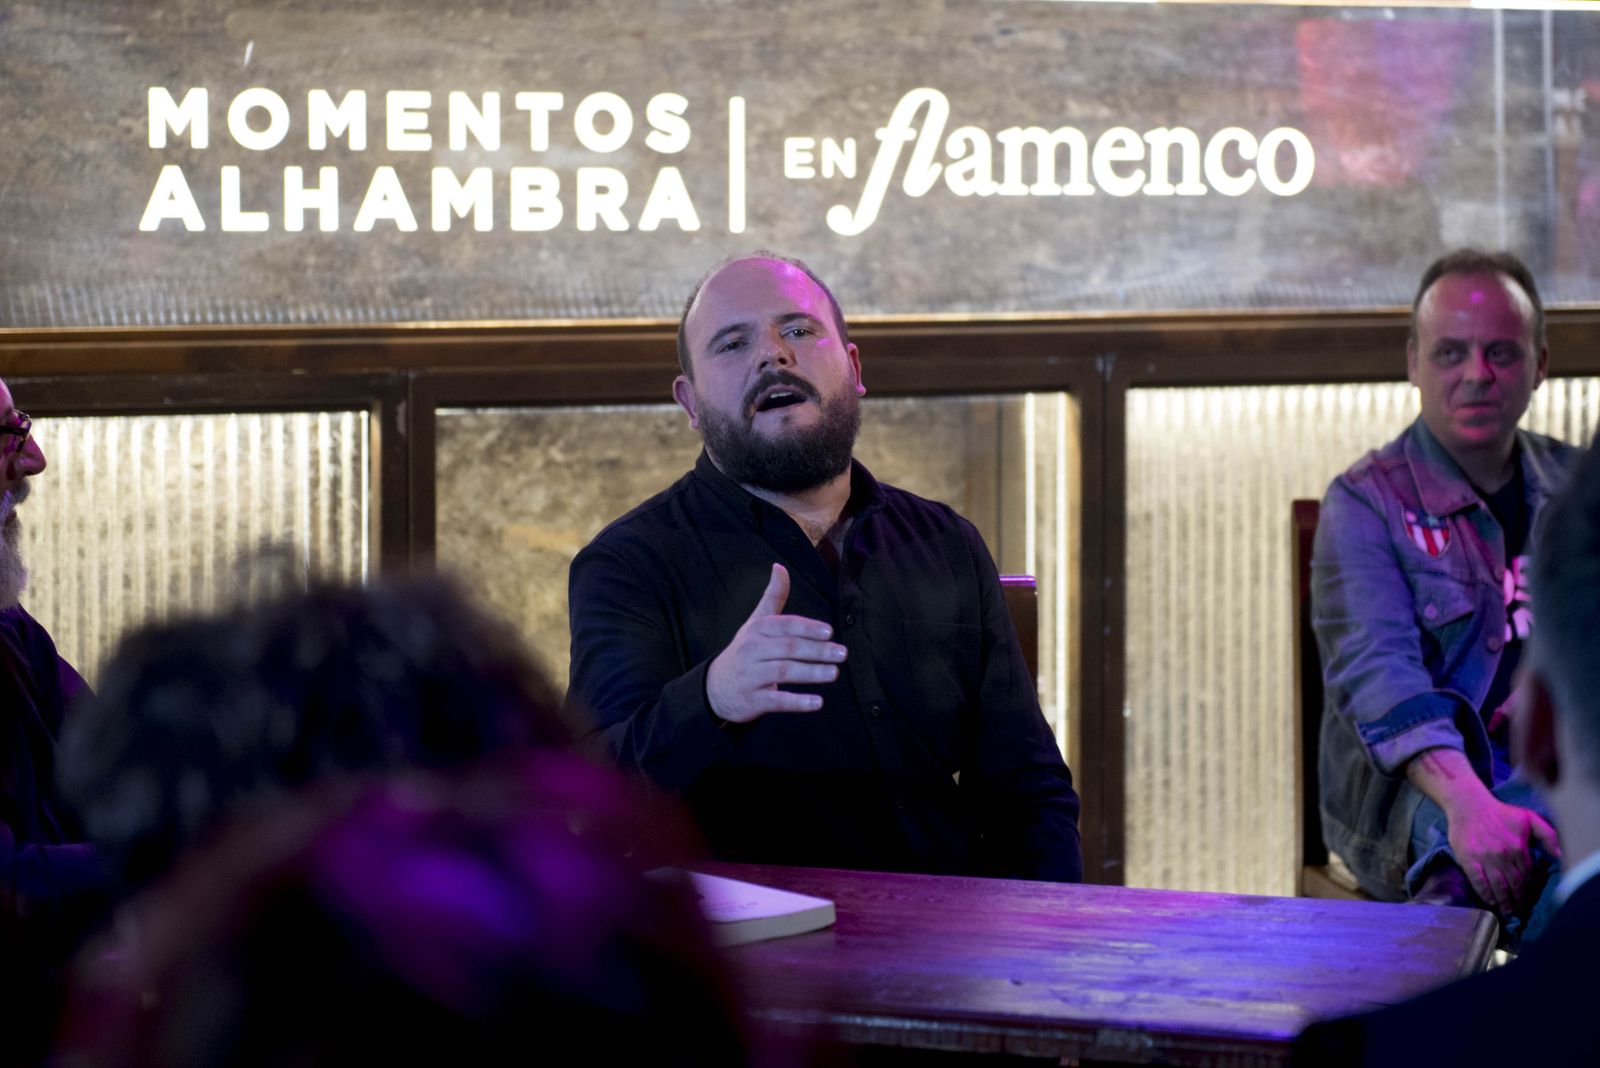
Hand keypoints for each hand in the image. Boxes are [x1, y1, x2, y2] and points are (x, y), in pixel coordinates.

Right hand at [706, 563, 846, 723]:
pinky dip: (797, 702)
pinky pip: (776, 700)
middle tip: (842, 654)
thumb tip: (780, 567)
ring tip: (834, 673)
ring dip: (810, 673)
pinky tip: (817, 702)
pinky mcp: (753, 700)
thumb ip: (773, 596)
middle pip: (788, 648)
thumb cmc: (745, 650)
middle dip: (817, 651)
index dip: (806, 628)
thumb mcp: (756, 622)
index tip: (829, 632)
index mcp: (757, 629)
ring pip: (783, 672)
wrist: (715, 686)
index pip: (784, 625)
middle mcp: (752, 650)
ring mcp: (751, 676)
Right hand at [1444, 794, 1561, 915]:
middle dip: (1517, 900)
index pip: (1527, 875)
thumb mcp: (1529, 818)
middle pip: (1513, 885)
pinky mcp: (1468, 859)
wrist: (1468, 804)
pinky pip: (1478, 881)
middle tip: (1518, 911)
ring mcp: (1484, 858)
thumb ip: (1548, 835)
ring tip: (1507, 911)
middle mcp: (1503, 856)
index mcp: (1518, 848)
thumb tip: (1559, 854)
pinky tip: (1490, 901)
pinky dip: (1485, 893)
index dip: (1528, 888)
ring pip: (1497, 886)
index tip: (1527, 898)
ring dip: (1504, 901)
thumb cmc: (1500, 812)